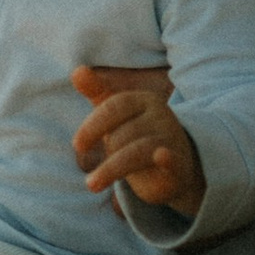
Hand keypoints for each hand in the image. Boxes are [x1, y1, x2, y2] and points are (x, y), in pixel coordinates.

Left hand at [72, 62, 205, 217]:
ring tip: (92, 184)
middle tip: (102, 166)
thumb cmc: (139, 134)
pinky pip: (172, 160)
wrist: (175, 167)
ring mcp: (171, 139)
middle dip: (108, 150)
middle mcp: (160, 116)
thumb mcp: (117, 112)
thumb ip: (97, 91)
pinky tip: (161, 156)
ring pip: (136, 151)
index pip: (115, 107)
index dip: (93, 125)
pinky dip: (167, 158)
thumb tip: (77, 70)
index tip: (77, 145)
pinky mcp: (178, 165)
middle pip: (123, 133)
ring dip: (111, 169)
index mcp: (144, 100)